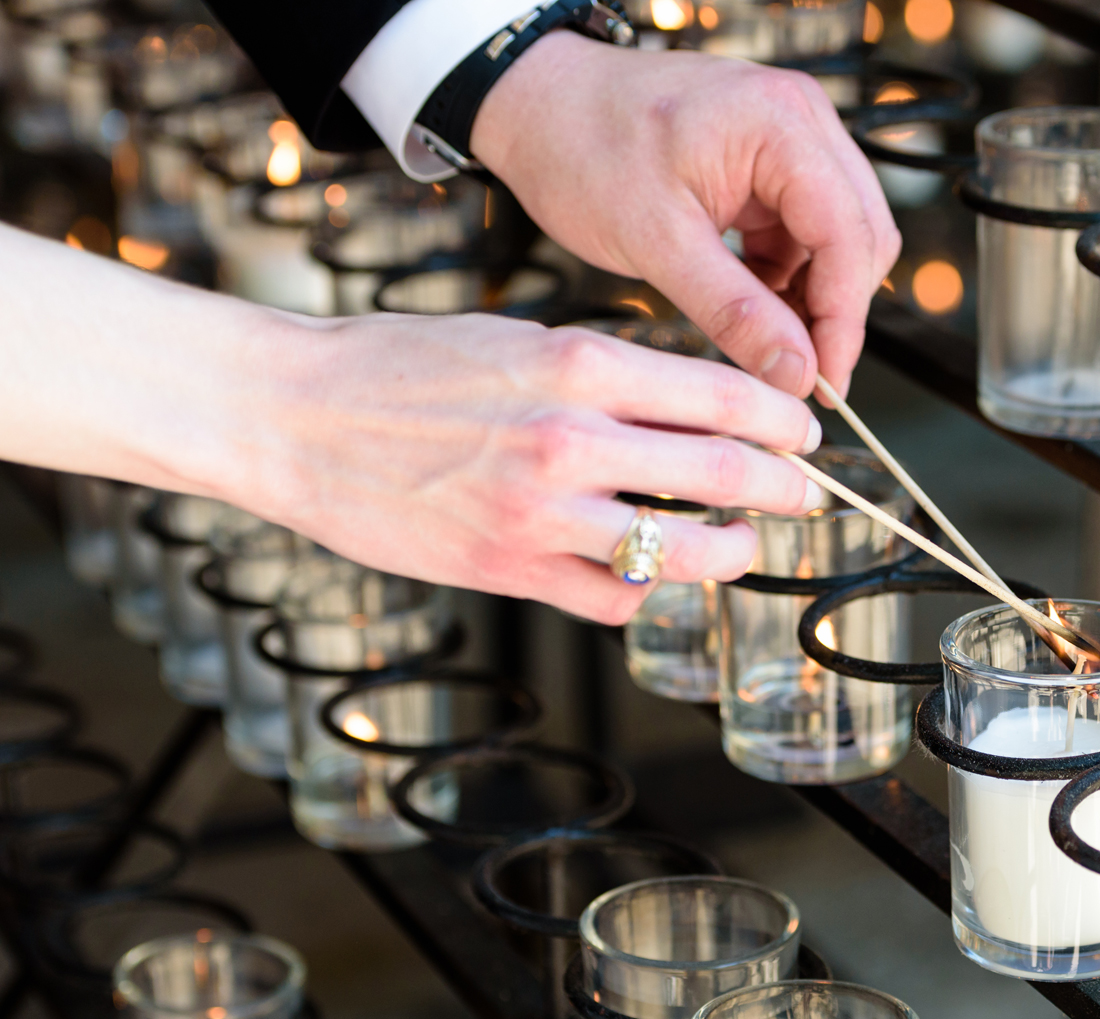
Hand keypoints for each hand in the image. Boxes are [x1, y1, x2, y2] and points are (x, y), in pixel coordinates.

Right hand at [241, 312, 823, 623]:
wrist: (294, 414)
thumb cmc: (399, 367)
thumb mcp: (517, 341)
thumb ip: (605, 375)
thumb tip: (689, 405)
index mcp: (578, 363)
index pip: (723, 393)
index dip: (784, 418)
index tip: (805, 431)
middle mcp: (571, 438)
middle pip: (725, 471)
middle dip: (785, 487)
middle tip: (806, 492)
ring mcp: (542, 513)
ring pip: (685, 550)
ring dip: (732, 550)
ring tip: (742, 543)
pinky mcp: (509, 569)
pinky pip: (614, 596)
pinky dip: (642, 588)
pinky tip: (644, 573)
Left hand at [473, 34, 899, 398]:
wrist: (539, 104)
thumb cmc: (582, 146)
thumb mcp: (657, 243)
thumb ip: (734, 312)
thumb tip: (795, 373)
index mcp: (778, 124)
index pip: (849, 236)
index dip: (845, 320)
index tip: (824, 383)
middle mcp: (799, 120)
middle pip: (861, 236)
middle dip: (835, 311)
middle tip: (798, 375)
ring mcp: (790, 138)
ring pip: (840, 239)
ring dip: (812, 297)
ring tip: (767, 343)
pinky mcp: (772, 162)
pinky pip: (807, 232)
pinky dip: (789, 277)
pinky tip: (754, 308)